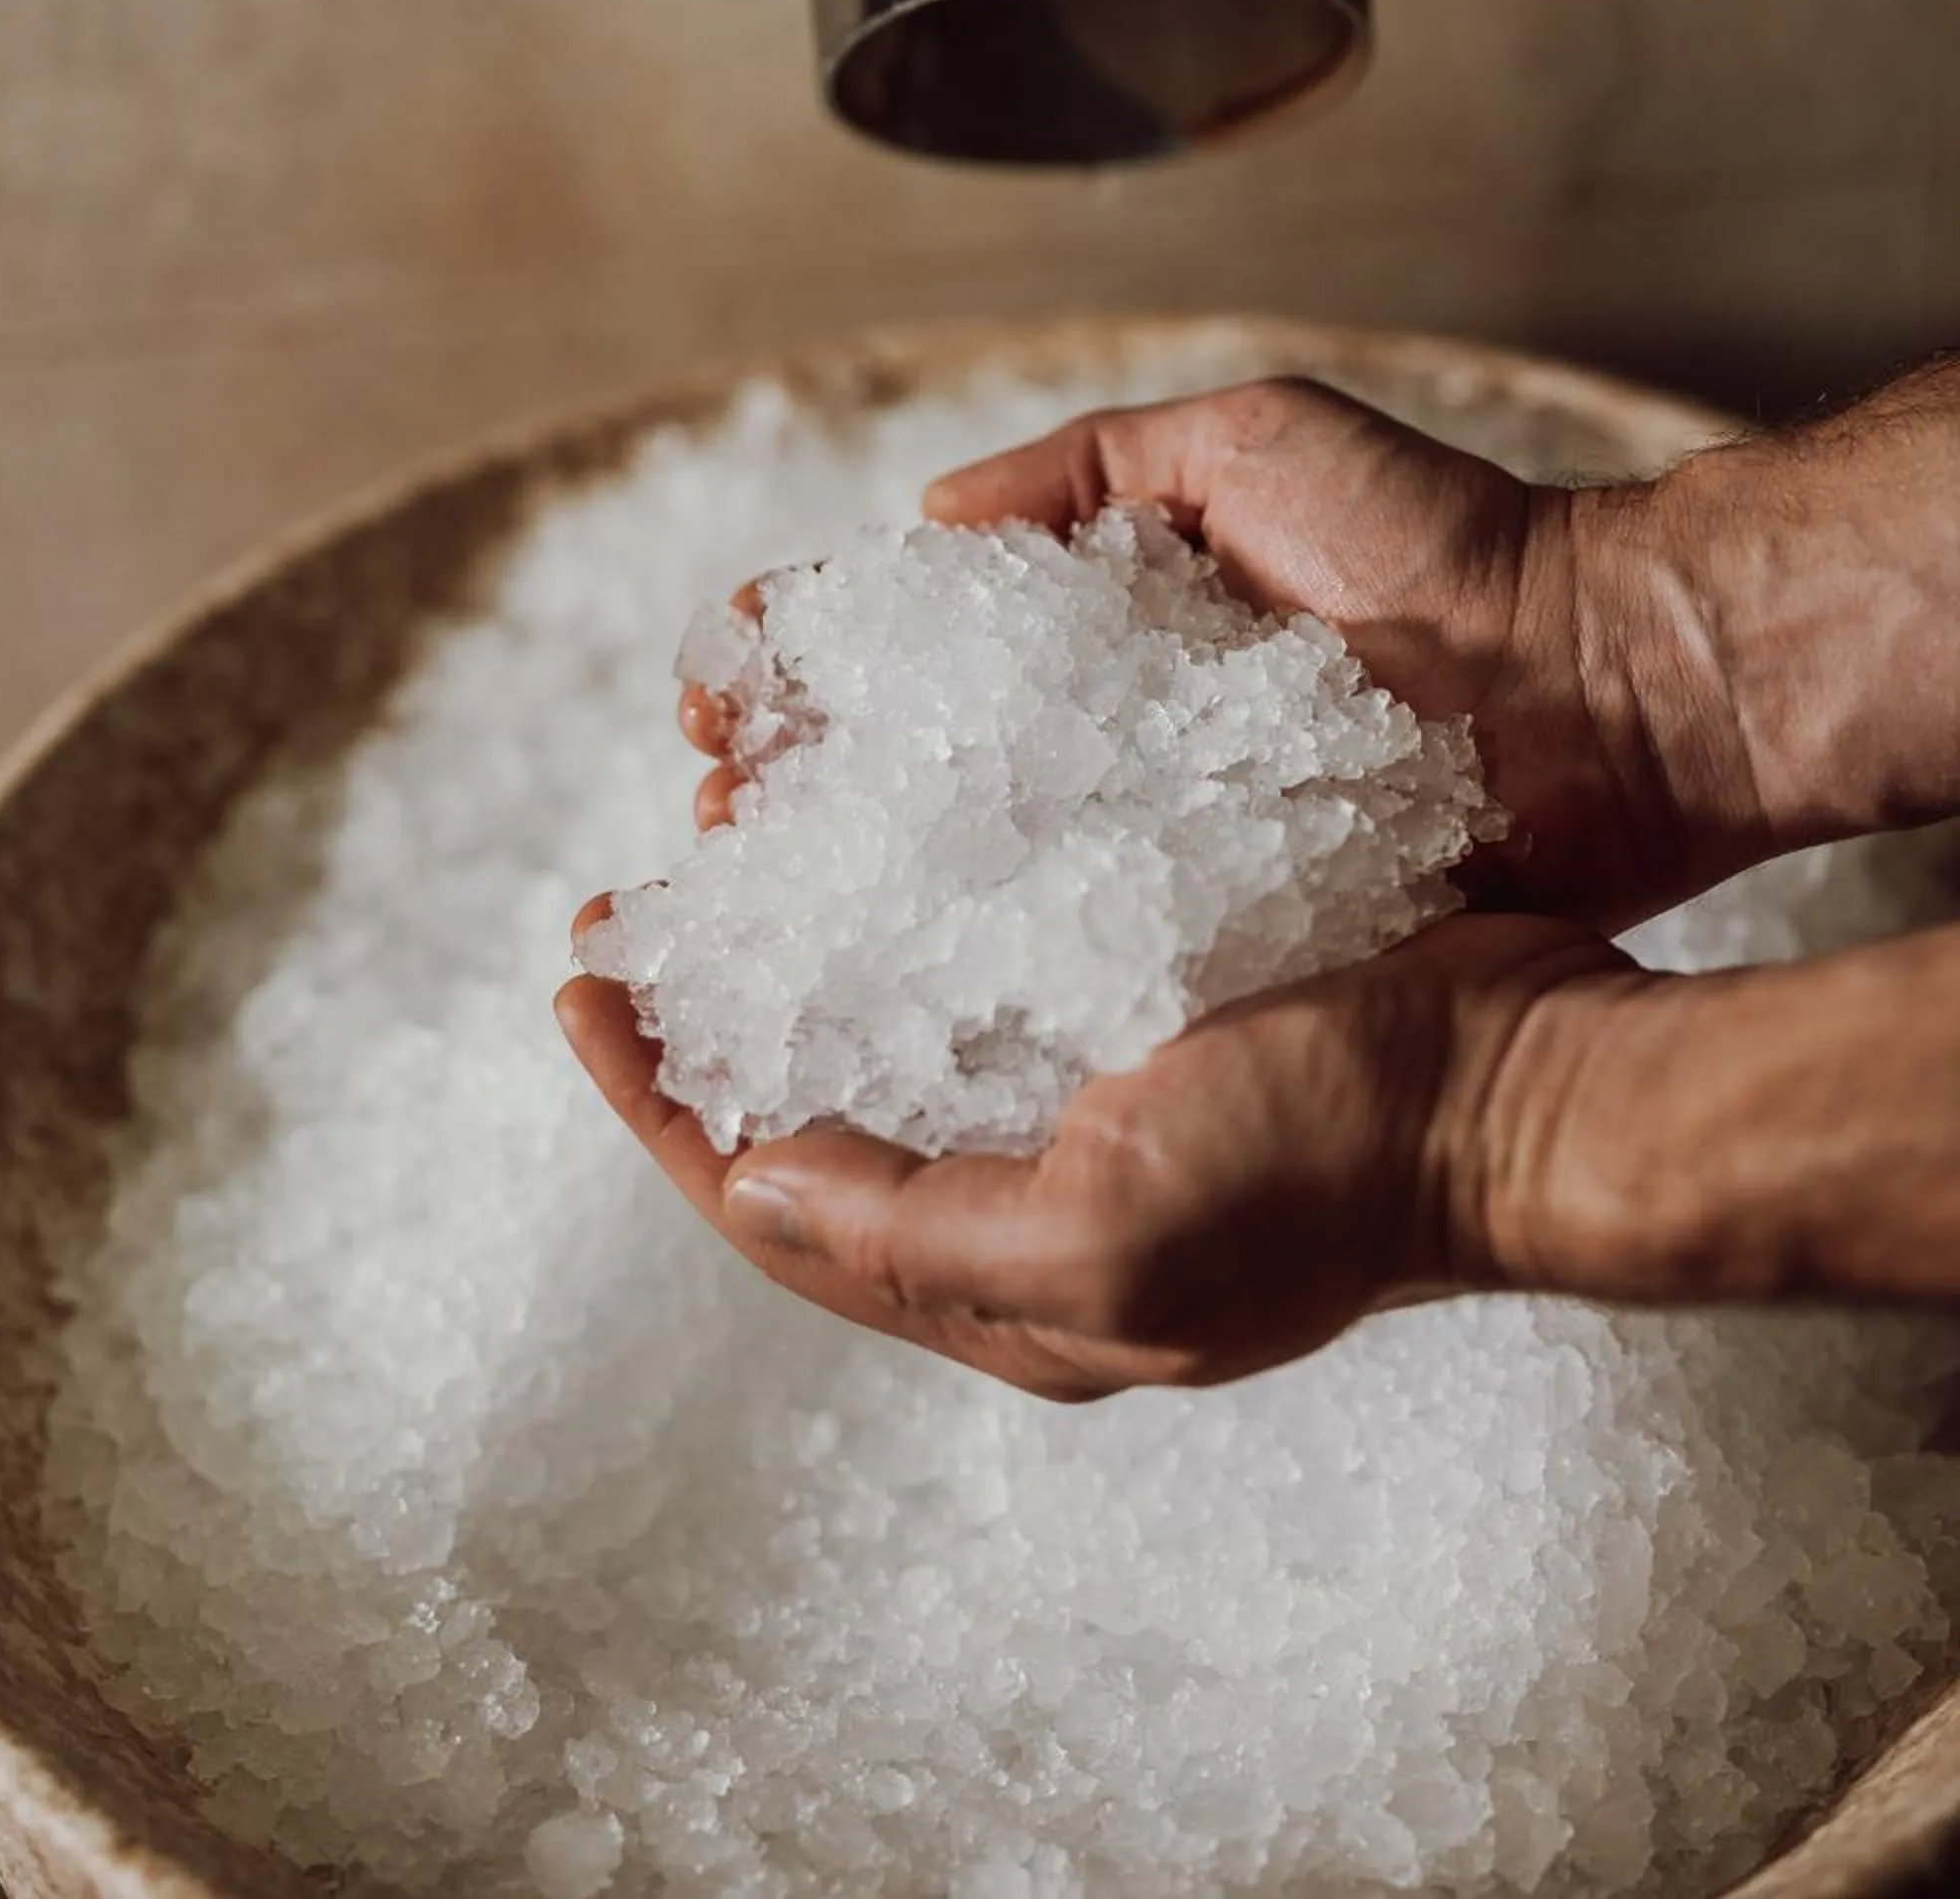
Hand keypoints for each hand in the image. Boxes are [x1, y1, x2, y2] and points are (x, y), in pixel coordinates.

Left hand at [557, 903, 1634, 1400]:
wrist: (1526, 1081)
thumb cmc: (1331, 1157)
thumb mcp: (1111, 1225)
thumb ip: (919, 1229)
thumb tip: (746, 1189)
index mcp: (1011, 1281)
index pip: (776, 1200)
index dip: (659, 1099)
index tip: (580, 984)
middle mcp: (1039, 1205)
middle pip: (820, 1116)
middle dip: (712, 1018)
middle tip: (634, 906)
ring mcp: (1101, 1110)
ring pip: (897, 1029)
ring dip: (803, 944)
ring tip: (738, 841)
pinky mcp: (1157, 1016)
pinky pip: (992, 963)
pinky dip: (913, 902)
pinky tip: (895, 826)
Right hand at [685, 378, 1756, 925]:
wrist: (1610, 689)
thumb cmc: (1444, 545)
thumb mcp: (1254, 441)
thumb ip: (1094, 464)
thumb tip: (925, 514)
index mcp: (1107, 628)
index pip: (916, 642)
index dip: (808, 661)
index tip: (726, 682)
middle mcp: (1115, 745)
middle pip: (914, 770)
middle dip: (799, 786)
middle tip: (715, 814)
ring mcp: (1161, 850)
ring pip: (971, 879)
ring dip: (852, 891)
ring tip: (755, 904)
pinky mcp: (1221, 941)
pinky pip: (1078, 967)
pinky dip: (977, 981)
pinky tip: (879, 1001)